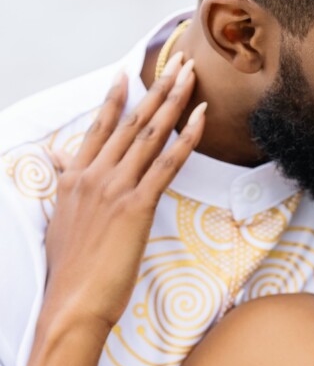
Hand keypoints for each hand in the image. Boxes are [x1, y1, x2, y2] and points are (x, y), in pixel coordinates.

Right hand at [43, 54, 205, 333]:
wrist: (73, 302)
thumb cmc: (71, 269)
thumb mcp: (60, 221)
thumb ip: (66, 187)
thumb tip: (61, 163)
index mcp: (74, 178)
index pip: (98, 128)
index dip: (114, 99)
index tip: (126, 74)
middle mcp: (93, 175)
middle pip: (131, 122)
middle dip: (156, 88)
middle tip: (179, 63)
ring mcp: (115, 188)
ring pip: (150, 135)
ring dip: (173, 101)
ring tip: (191, 75)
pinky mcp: (137, 206)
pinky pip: (167, 163)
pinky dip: (186, 137)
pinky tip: (201, 117)